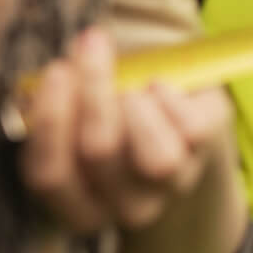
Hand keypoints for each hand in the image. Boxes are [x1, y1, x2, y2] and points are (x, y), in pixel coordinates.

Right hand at [18, 28, 232, 234]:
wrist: (171, 132)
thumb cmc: (112, 119)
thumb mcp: (81, 113)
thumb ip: (68, 96)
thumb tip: (72, 57)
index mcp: (75, 205)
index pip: (49, 174)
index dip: (50, 121)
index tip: (56, 70)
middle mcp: (123, 208)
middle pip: (99, 150)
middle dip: (93, 89)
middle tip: (91, 44)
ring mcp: (169, 186)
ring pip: (155, 156)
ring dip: (137, 106)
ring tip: (129, 86)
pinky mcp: (203, 157)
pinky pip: (193, 131)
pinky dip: (172, 99)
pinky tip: (157, 84)